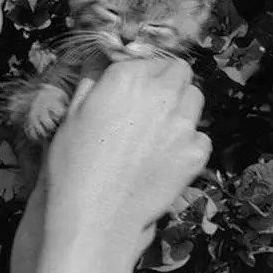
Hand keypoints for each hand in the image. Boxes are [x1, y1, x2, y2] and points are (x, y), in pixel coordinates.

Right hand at [9, 56, 209, 272]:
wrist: (92, 216)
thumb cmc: (71, 163)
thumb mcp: (73, 113)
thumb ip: (94, 79)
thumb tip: (102, 57)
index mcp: (125, 77)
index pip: (149, 57)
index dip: (141, 71)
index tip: (132, 86)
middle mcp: (160, 93)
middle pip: (180, 71)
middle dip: (167, 82)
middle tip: (148, 105)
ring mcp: (183, 124)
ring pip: (195, 99)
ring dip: (181, 107)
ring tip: (157, 130)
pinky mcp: (196, 154)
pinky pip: (200, 136)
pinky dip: (187, 143)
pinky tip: (163, 157)